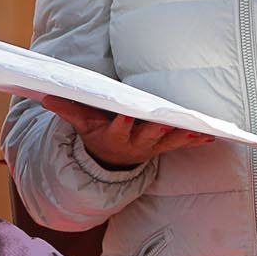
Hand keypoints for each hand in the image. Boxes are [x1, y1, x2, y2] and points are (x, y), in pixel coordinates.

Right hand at [40, 95, 215, 168]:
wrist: (110, 159)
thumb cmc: (97, 134)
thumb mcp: (81, 124)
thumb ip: (68, 110)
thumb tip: (46, 96)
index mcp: (114, 136)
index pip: (119, 129)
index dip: (123, 123)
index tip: (127, 114)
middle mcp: (135, 144)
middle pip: (148, 136)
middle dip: (158, 129)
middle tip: (168, 122)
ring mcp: (152, 147)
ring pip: (169, 141)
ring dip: (183, 136)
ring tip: (198, 130)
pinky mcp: (164, 147)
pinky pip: (181, 144)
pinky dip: (194, 140)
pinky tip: (210, 137)